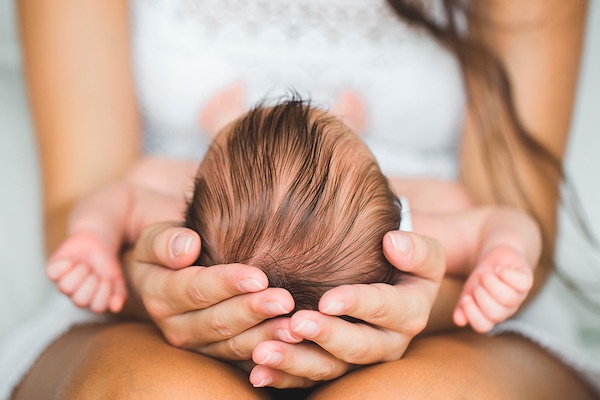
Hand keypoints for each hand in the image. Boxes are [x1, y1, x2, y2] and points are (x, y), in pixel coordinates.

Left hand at [47, 230, 125, 312]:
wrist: (97, 242)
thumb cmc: (106, 264)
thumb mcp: (117, 279)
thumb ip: (120, 294)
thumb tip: (117, 308)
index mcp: (93, 301)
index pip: (98, 307)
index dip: (104, 293)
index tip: (108, 278)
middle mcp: (76, 296)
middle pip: (80, 301)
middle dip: (91, 284)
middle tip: (95, 273)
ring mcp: (63, 284)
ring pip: (65, 288)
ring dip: (78, 273)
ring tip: (84, 265)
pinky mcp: (52, 271)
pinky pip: (52, 273)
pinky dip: (63, 265)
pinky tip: (71, 261)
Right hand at [124, 222, 295, 350]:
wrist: (169, 273)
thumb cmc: (169, 248)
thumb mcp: (154, 238)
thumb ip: (165, 242)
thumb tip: (187, 247)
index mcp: (160, 295)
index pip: (196, 289)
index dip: (227, 284)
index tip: (259, 277)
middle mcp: (176, 326)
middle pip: (218, 322)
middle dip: (253, 311)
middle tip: (285, 301)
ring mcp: (198, 345)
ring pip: (233, 345)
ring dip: (265, 337)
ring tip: (294, 327)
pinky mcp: (217, 355)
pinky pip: (244, 359)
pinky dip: (269, 352)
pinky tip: (292, 343)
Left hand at [246, 231, 445, 387]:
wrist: (396, 284)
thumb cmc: (404, 262)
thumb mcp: (423, 254)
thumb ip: (416, 249)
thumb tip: (393, 242)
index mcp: (409, 313)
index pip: (386, 309)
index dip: (358, 304)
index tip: (327, 299)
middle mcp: (388, 343)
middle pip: (358, 346)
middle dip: (325, 336)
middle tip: (296, 323)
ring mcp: (360, 359)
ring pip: (330, 368)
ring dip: (296, 362)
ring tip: (264, 352)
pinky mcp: (337, 367)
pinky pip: (310, 379)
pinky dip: (283, 377)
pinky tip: (259, 371)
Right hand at [453, 245, 533, 332]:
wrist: (496, 259)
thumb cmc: (482, 279)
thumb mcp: (468, 291)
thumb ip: (462, 306)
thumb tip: (459, 321)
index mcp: (490, 315)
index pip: (483, 326)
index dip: (472, 314)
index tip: (466, 298)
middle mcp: (506, 309)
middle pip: (496, 313)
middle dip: (482, 296)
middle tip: (478, 283)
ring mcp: (518, 296)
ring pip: (509, 298)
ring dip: (492, 283)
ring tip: (486, 273)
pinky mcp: (526, 280)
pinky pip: (523, 283)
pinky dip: (508, 274)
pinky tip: (499, 269)